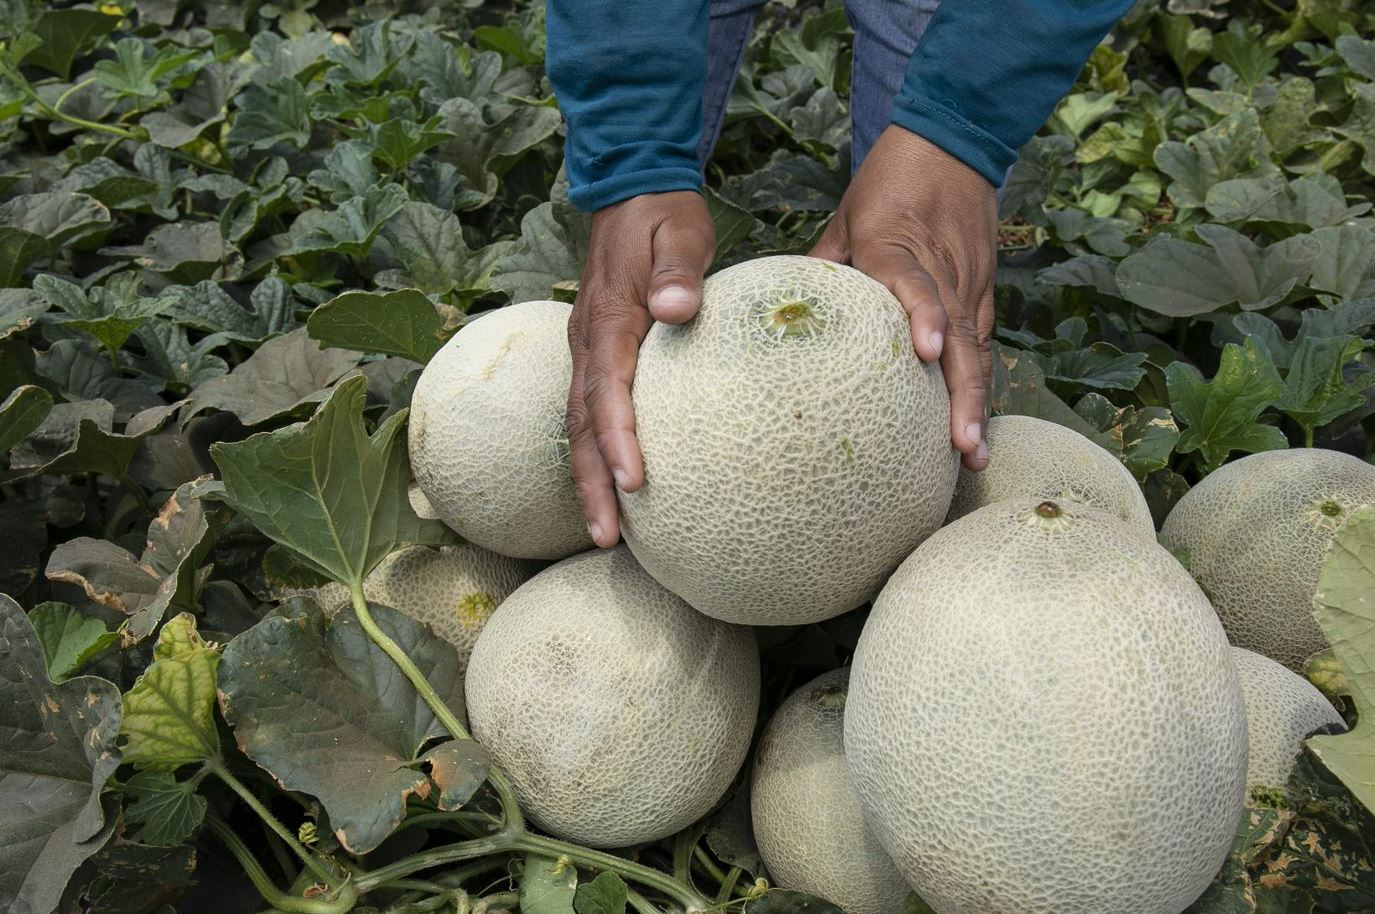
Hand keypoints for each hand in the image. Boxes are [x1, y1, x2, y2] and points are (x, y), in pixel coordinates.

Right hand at [566, 191, 714, 547]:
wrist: (631, 191)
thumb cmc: (664, 215)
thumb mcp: (681, 231)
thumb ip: (680, 269)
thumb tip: (676, 309)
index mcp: (610, 317)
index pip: (607, 387)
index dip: (617, 437)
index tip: (634, 481)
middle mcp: (588, 341)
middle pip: (581, 424)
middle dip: (591, 483)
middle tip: (609, 538)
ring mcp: (587, 350)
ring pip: (579, 426)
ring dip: (589, 480)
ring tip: (607, 534)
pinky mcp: (596, 354)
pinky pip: (590, 412)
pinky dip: (597, 455)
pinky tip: (615, 488)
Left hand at [811, 126, 996, 469]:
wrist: (952, 144)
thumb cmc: (888, 183)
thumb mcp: (844, 216)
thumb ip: (823, 266)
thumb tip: (790, 319)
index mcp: (897, 244)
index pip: (914, 281)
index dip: (922, 316)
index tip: (927, 352)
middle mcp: (940, 267)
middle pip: (958, 334)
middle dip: (963, 393)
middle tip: (961, 445)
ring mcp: (968, 280)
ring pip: (977, 346)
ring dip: (977, 400)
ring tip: (973, 453)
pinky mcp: (983, 290)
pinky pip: (980, 341)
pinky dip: (978, 383)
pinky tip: (972, 427)